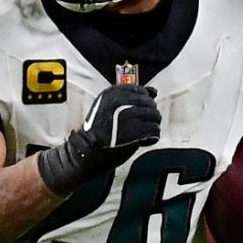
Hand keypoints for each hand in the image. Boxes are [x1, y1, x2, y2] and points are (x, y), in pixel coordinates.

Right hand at [36, 81, 159, 195]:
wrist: (87, 151)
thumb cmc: (98, 131)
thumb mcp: (109, 108)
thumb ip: (130, 98)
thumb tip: (153, 91)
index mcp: (112, 93)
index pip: (141, 90)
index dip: (143, 103)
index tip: (138, 112)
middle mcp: (120, 102)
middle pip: (150, 103)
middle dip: (149, 115)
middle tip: (141, 125)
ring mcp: (127, 116)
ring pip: (155, 116)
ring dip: (152, 126)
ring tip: (142, 133)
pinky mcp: (133, 131)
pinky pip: (154, 130)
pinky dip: (152, 137)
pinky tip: (143, 140)